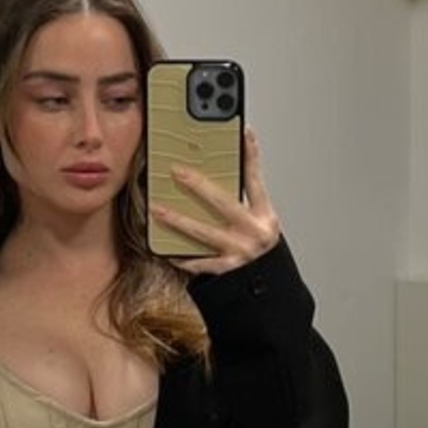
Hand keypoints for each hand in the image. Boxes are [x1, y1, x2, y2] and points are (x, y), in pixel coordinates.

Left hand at [150, 125, 281, 277]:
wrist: (270, 293)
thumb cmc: (261, 255)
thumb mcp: (261, 227)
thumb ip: (246, 206)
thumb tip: (221, 179)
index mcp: (265, 217)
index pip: (256, 181)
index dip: (250, 156)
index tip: (242, 133)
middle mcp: (254, 233)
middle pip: (223, 202)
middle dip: (198, 185)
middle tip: (177, 171)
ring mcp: (240, 252)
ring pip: (202, 232)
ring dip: (177, 219)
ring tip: (157, 209)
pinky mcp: (227, 271)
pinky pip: (199, 262)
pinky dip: (182, 257)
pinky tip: (166, 250)